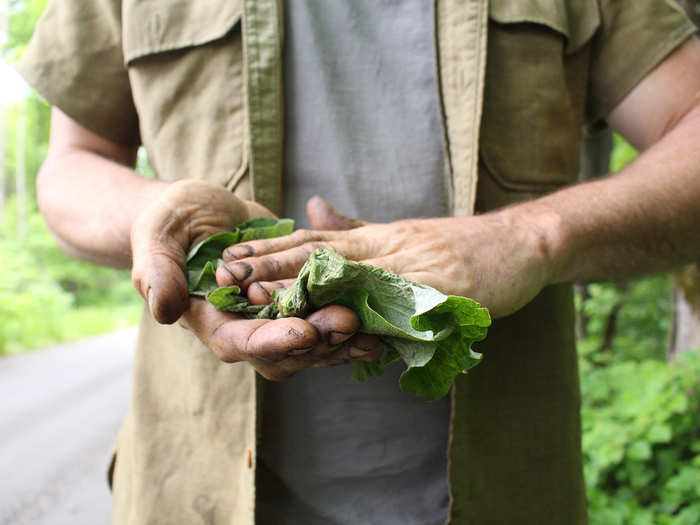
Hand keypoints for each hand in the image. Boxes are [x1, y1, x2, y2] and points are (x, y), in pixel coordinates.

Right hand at [130, 181, 380, 379]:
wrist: (194, 211)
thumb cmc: (166, 222)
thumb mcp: (156, 238)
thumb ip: (158, 273)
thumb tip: (164, 310)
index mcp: (212, 321)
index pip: (243, 342)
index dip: (275, 341)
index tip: (305, 333)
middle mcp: (247, 328)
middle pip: (287, 350)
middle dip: (320, 341)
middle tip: (350, 323)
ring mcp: (275, 317)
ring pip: (313, 341)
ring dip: (342, 338)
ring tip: (372, 328)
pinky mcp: (297, 300)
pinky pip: (325, 316)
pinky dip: (350, 321)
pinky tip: (378, 318)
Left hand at [217, 197, 558, 317]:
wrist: (521, 245)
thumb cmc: (461, 246)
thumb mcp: (403, 234)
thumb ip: (356, 228)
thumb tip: (313, 208)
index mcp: (378, 238)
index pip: (313, 240)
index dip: (269, 249)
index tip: (229, 258)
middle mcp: (390, 249)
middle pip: (322, 255)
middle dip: (272, 265)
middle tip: (228, 275)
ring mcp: (416, 269)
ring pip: (354, 279)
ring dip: (307, 288)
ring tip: (265, 298)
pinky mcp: (444, 291)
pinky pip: (400, 308)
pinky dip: (369, 317)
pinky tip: (339, 327)